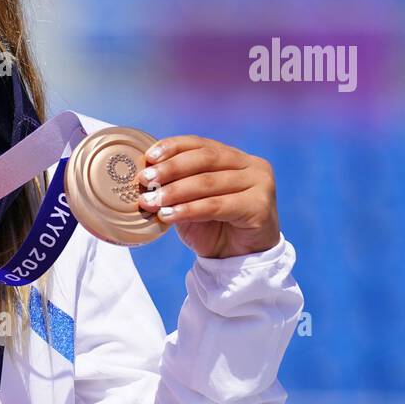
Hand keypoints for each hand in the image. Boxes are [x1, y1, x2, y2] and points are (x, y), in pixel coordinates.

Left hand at [135, 135, 280, 258]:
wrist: (238, 259)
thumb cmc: (213, 227)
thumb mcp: (190, 202)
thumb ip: (176, 186)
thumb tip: (144, 176)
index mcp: (234, 157)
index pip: (200, 144)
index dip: (173, 147)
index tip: (148, 157)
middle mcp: (251, 166)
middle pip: (205, 159)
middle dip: (171, 168)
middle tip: (145, 180)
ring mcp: (260, 184)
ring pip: (208, 182)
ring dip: (175, 191)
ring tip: (150, 202)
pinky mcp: (260, 206)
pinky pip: (216, 206)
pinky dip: (188, 210)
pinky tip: (167, 216)